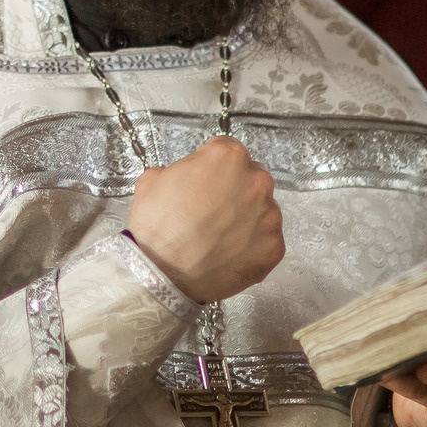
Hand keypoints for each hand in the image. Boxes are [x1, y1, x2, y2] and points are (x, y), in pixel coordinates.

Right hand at [127, 137, 284, 303]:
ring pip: (261, 211)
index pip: (227, 152)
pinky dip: (250, 247)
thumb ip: (178, 169)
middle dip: (232, 192)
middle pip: (249, 179)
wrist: (163, 274)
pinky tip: (227, 253)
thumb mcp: (152, 180)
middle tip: (210, 211)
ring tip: (218, 237)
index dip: (211, 168)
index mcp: (228, 157)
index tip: (205, 180)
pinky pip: (266, 242)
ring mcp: (269, 216)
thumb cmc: (158, 229)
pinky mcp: (274, 247)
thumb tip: (182, 176)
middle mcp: (256, 182)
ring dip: (244, 220)